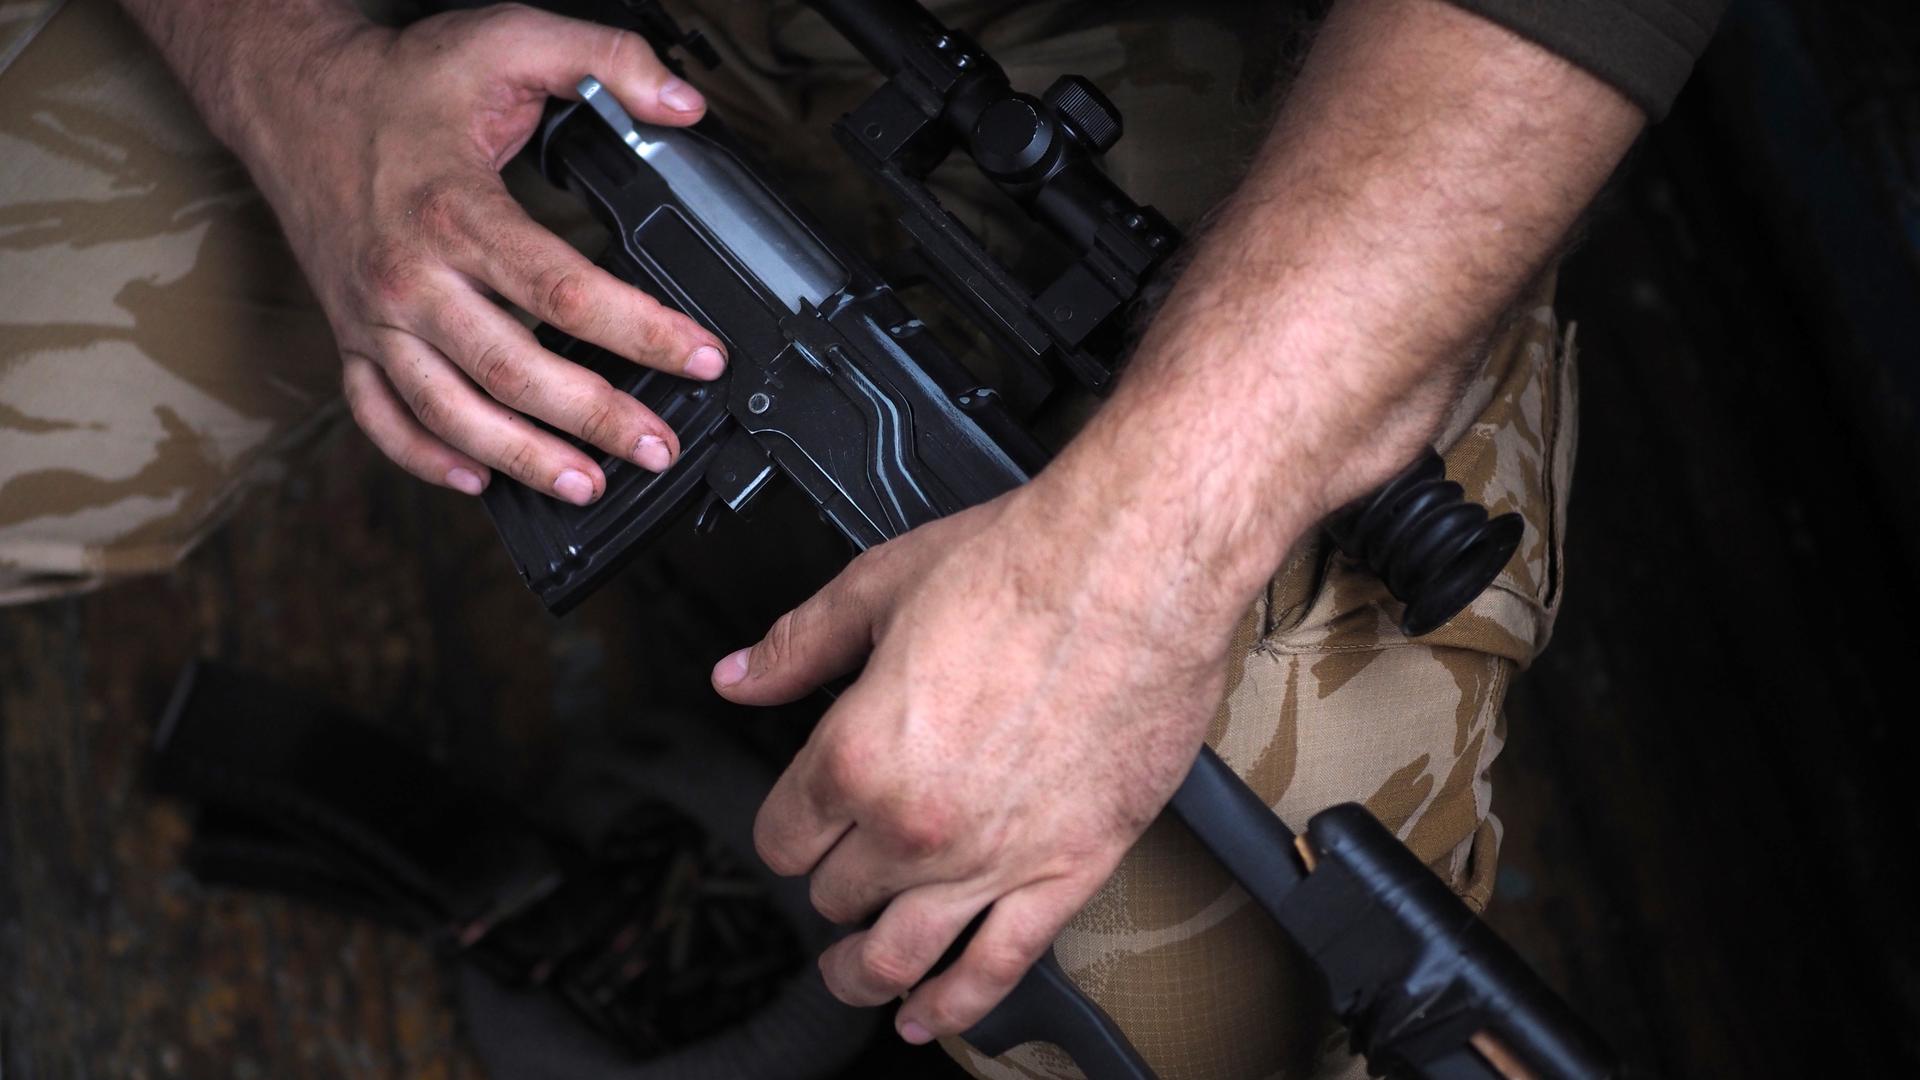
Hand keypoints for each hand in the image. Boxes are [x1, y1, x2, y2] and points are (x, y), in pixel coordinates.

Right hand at [234, 4, 725, 502]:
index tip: (702, 357)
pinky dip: (424, 458)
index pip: (563, 290)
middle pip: (512, 370)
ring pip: (449, 411)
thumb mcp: (508, 40)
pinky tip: (478, 481)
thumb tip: (686, 104)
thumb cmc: (401, 81)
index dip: (642, 331)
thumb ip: (605, 59)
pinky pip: (380, 416)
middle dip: (596, 418)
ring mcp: (375, 317)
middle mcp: (410, 276)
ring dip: (521, 458)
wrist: (290, 96)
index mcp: (455, 210)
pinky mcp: (351, 338)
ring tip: (587, 486)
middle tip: (660, 447)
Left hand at [711, 483, 1251, 1042]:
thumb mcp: (880, 588)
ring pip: (900, 955)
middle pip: (838, 896)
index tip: (799, 825)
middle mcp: (915, 825)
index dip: (785, 830)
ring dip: (866, 973)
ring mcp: (992, 859)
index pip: (783, 836)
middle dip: (831, 882)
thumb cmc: (1023, 568)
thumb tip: (738, 677)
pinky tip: (930, 1014)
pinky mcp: (1068, 870)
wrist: (1137, 569)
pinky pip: (999, 966)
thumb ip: (799, 646)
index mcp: (857, 755)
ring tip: (856, 976)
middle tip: (843, 867)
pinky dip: (957, 1002)